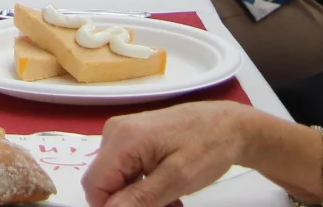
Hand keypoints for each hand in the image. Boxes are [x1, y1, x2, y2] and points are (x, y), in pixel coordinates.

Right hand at [83, 103, 253, 206]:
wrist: (228, 125)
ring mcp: (123, 133)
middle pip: (104, 183)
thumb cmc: (208, 147)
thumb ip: (141, 197)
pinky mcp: (132, 137)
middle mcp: (115, 133)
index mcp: (123, 139)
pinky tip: (166, 191)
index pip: (94, 185)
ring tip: (171, 203)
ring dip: (138, 197)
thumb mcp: (177, 179)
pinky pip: (125, 169)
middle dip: (129, 203)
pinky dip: (142, 185)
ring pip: (116, 179)